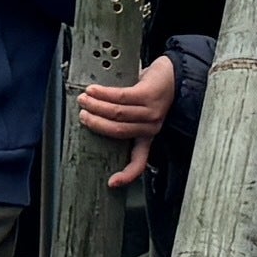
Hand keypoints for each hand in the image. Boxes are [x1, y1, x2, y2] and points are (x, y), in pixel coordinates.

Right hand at [77, 53, 178, 185]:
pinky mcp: (148, 94)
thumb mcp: (141, 113)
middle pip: (117, 131)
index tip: (112, 183)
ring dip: (96, 106)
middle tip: (83, 116)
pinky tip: (93, 90)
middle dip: (95, 124)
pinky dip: (103, 94)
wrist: (173, 73)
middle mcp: (151, 127)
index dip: (126, 175)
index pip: (140, 162)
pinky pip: (120, 97)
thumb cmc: (152, 92)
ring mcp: (151, 111)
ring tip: (84, 100)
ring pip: (117, 113)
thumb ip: (125, 121)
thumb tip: (95, 120)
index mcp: (148, 136)